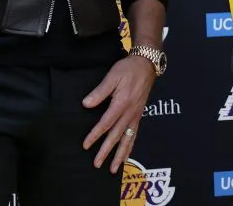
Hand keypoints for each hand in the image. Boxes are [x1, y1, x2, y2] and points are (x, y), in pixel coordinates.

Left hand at [82, 55, 156, 172]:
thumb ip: (100, 91)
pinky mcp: (138, 115)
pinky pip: (134, 134)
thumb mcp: (112, 76)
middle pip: (116, 136)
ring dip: (121, 154)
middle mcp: (129, 113)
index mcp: (122, 104)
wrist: (146, 65)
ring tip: (114, 168)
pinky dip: (130, 146)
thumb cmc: (128, 69)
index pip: (106, 123)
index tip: (86, 145)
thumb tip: (86, 104)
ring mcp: (135, 115)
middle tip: (97, 164)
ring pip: (128, 139)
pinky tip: (127, 154)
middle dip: (106, 151)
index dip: (95, 135)